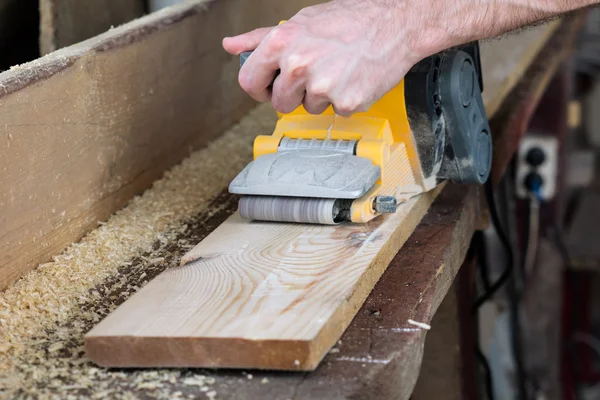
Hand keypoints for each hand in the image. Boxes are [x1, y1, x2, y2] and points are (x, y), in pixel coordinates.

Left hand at [222, 0, 424, 116]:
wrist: (394, 24)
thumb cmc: (349, 19)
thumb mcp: (300, 22)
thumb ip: (261, 38)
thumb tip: (231, 46)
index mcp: (282, 43)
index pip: (249, 81)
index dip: (260, 88)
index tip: (270, 87)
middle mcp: (298, 65)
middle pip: (280, 103)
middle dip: (295, 94)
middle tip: (317, 73)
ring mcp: (322, 86)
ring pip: (308, 109)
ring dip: (321, 97)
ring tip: (339, 71)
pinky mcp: (345, 102)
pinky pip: (336, 112)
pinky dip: (345, 100)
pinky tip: (353, 79)